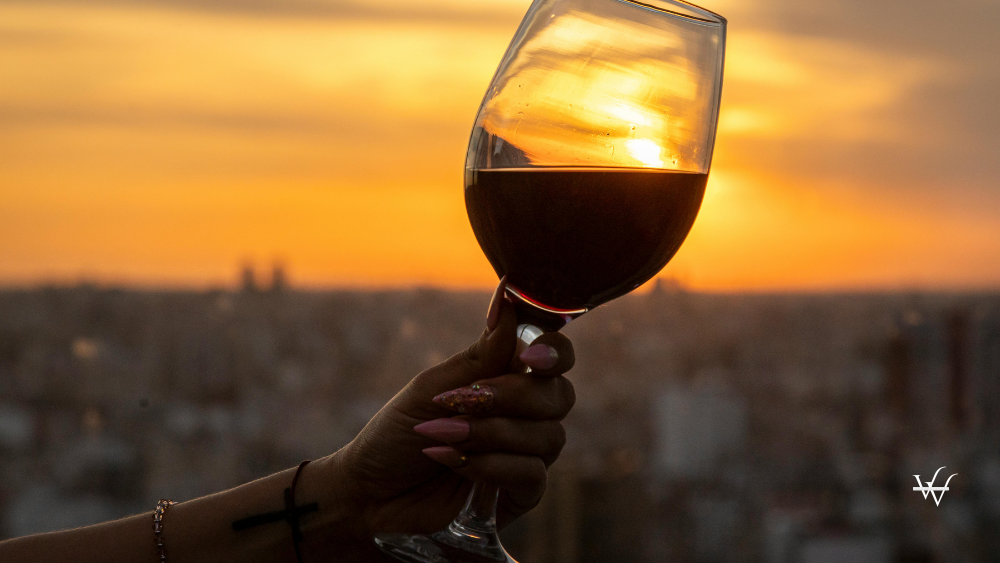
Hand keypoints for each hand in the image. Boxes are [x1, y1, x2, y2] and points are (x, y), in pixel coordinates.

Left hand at [318, 278, 575, 554]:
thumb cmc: (397, 434)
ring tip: (444, 436)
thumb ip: (480, 355)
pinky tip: (455, 463)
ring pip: (549, 436)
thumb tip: (509, 302)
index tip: (529, 356)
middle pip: (560, 395)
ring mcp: (524, 455)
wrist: (369, 493)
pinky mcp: (518, 494)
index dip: (555, 350)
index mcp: (507, 378)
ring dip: (492, 433)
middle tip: (467, 400)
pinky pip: (533, 474)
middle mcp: (525, 415)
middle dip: (514, 396)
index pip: (555, 356)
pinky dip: (492, 465)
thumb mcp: (433, 388)